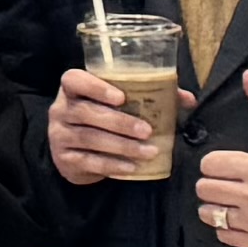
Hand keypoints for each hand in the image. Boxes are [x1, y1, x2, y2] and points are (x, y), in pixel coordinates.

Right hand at [42, 67, 162, 189]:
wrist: (75, 152)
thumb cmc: (102, 119)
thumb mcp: (119, 104)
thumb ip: (151, 96)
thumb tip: (188, 99)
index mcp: (72, 89)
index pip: (74, 80)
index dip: (95, 87)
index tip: (121, 97)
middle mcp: (60, 109)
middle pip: (86, 112)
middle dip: (119, 122)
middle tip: (147, 131)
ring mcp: (59, 135)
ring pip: (90, 138)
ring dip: (122, 146)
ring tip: (148, 151)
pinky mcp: (64, 159)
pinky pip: (89, 161)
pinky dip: (113, 165)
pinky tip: (132, 166)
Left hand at [193, 76, 247, 246]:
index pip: (209, 164)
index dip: (216, 163)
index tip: (230, 164)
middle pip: (205, 189)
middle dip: (214, 184)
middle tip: (232, 182)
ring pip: (209, 214)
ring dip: (217, 207)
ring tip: (235, 200)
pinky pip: (222, 235)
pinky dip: (228, 228)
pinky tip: (244, 217)